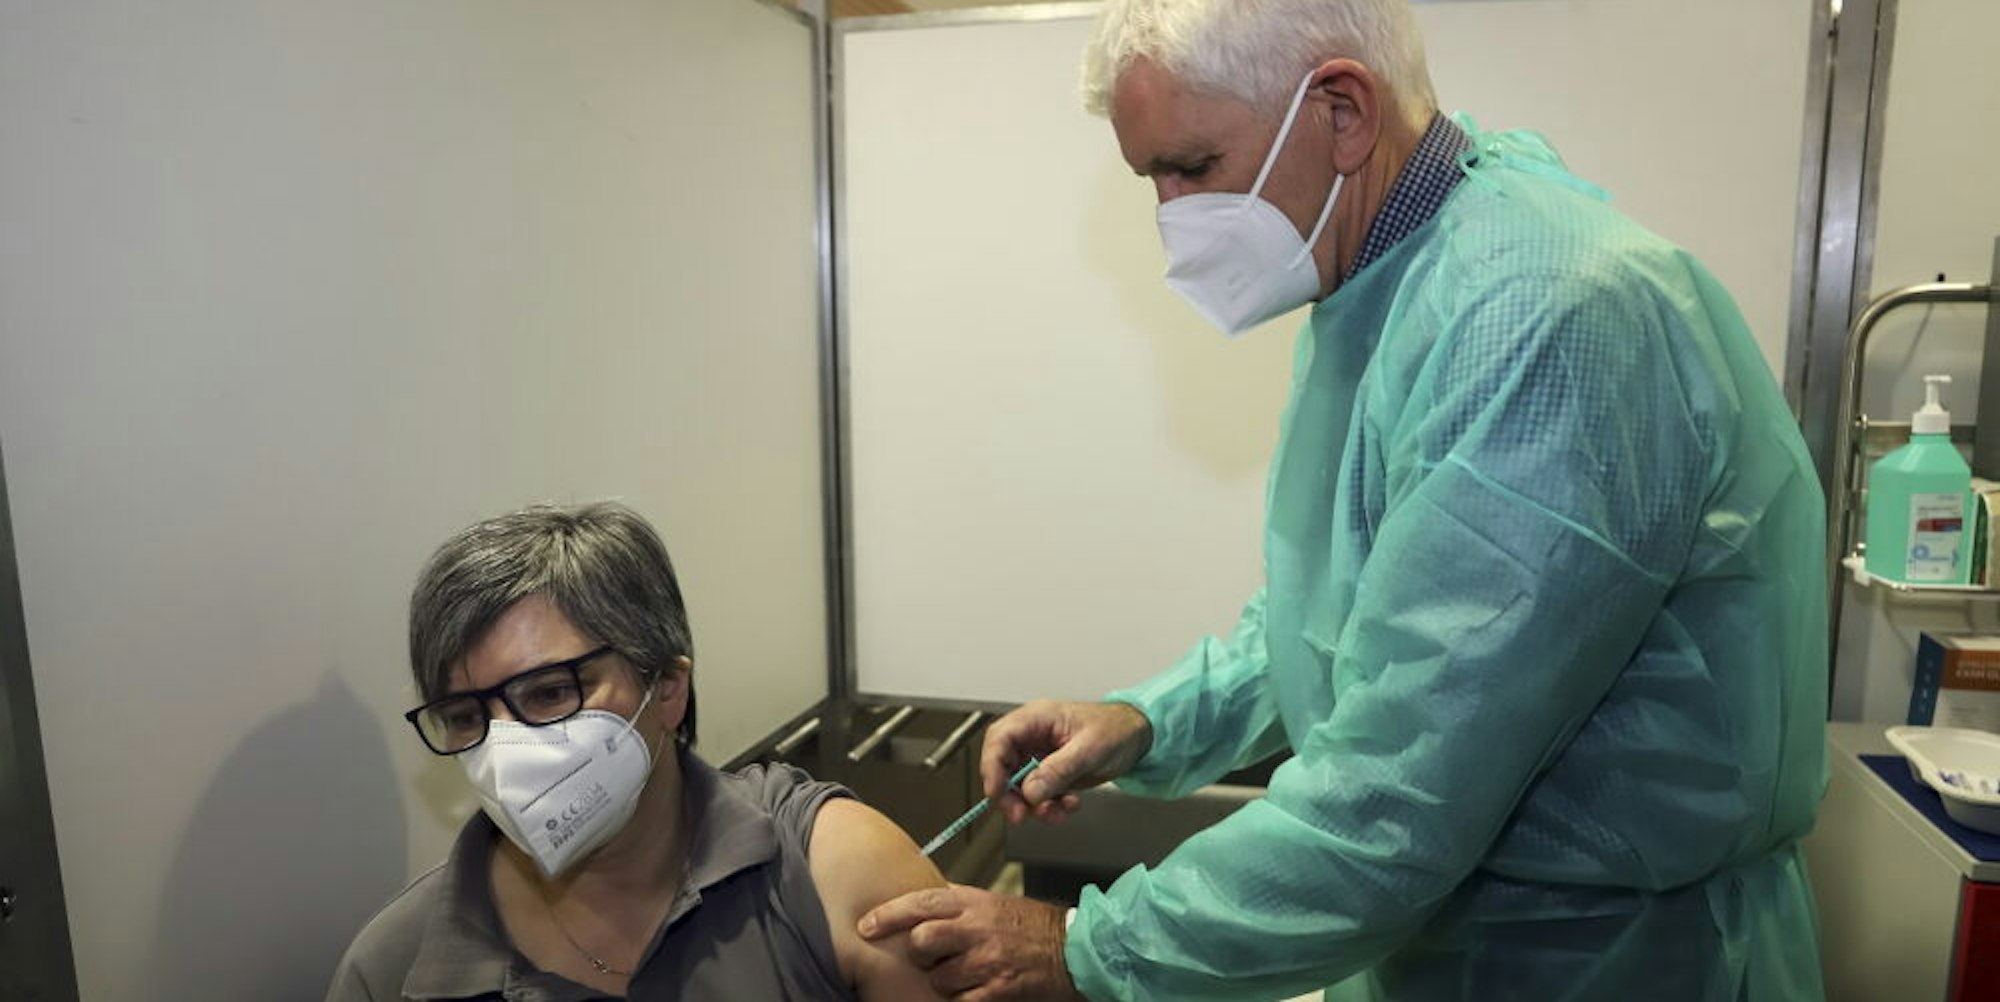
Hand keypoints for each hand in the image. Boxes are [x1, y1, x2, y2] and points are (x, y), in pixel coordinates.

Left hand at [858, 885, 1083, 1001]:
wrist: (1074, 950)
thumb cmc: (1032, 926)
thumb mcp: (994, 902)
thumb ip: (959, 902)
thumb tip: (921, 903)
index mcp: (974, 903)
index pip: (921, 903)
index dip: (888, 915)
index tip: (866, 925)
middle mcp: (978, 929)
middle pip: (922, 941)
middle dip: (920, 955)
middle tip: (930, 959)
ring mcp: (988, 960)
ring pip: (939, 977)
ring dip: (944, 982)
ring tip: (962, 977)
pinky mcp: (998, 990)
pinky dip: (961, 1001)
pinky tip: (973, 993)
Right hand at [984, 700, 1151, 823]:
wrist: (1137, 737)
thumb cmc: (1116, 729)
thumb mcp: (1089, 749)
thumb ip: (1058, 770)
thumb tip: (1030, 790)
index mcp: (1037, 719)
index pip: (999, 740)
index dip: (992, 767)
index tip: (997, 793)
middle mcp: (1033, 737)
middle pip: (1002, 766)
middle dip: (1010, 795)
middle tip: (1021, 814)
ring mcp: (1039, 756)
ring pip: (1018, 786)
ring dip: (1034, 806)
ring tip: (1058, 811)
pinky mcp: (1050, 773)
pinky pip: (1037, 795)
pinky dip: (1048, 807)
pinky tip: (1068, 804)